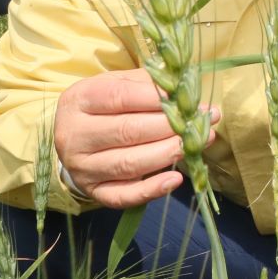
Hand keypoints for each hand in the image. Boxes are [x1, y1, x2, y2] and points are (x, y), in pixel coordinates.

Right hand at [54, 68, 219, 208]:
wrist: (76, 136)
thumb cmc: (106, 104)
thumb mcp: (118, 83)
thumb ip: (148, 83)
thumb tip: (183, 88)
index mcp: (80, 100)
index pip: (120, 97)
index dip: (158, 99)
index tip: (189, 100)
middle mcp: (75, 135)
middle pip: (128, 131)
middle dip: (171, 127)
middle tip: (202, 121)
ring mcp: (82, 167)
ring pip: (129, 164)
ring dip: (168, 154)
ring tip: (199, 143)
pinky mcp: (93, 191)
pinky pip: (123, 196)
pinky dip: (151, 190)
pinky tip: (175, 179)